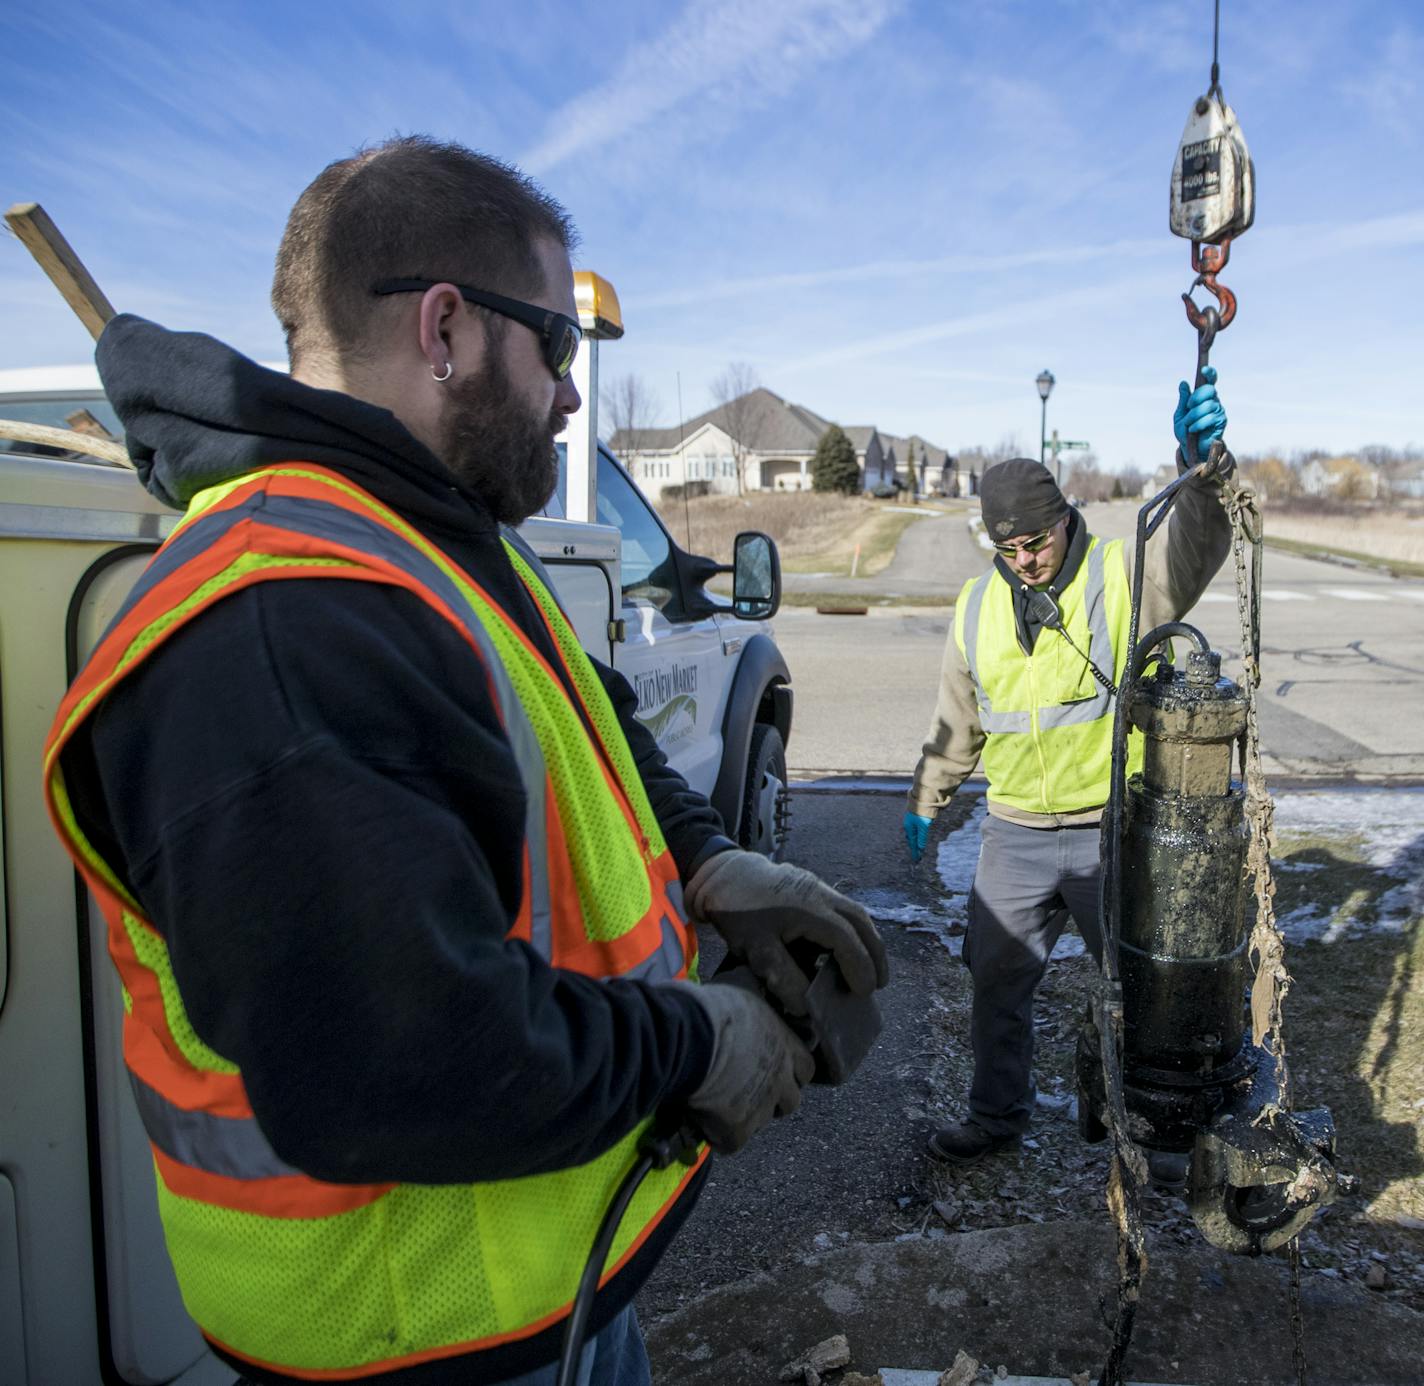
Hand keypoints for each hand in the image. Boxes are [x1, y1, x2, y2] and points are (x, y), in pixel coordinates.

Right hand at [678, 978, 814, 1153]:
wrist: (690, 1039)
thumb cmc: (710, 1010)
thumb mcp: (743, 1000)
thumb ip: (753, 1019)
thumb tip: (743, 1015)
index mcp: (784, 1044)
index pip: (806, 1068)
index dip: (791, 1072)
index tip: (774, 1070)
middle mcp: (780, 1078)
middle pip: (791, 1101)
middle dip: (774, 1099)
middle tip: (747, 1091)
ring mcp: (762, 1108)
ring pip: (762, 1122)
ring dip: (746, 1116)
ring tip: (719, 1104)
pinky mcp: (738, 1131)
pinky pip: (731, 1142)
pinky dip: (718, 1135)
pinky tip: (701, 1120)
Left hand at [684, 851, 887, 1016]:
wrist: (720, 873)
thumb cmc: (737, 911)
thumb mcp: (755, 949)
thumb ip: (783, 978)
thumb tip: (807, 1007)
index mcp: (810, 909)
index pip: (846, 940)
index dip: (860, 967)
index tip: (865, 992)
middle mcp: (821, 894)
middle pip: (861, 922)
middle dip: (875, 954)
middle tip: (880, 983)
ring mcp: (816, 886)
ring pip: (854, 912)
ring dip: (866, 939)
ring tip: (869, 967)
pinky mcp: (809, 884)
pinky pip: (841, 907)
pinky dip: (851, 928)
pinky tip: (845, 946)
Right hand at [904, 811, 931, 862]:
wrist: (922, 798)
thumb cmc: (922, 812)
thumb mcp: (923, 826)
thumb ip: (922, 837)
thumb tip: (920, 848)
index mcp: (909, 828)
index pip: (913, 843)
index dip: (915, 852)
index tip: (916, 860)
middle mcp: (909, 825)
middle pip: (911, 839)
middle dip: (914, 847)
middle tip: (916, 856)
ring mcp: (912, 821)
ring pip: (912, 834)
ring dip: (914, 841)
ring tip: (915, 846)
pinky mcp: (916, 818)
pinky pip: (915, 829)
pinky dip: (916, 835)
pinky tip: (917, 834)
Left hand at [1173, 366, 1226, 453]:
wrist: (1191, 449)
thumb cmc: (1186, 431)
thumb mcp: (1180, 414)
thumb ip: (1183, 400)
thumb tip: (1183, 383)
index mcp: (1204, 397)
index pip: (1210, 381)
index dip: (1209, 373)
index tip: (1203, 369)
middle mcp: (1213, 401)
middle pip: (1209, 390)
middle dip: (1196, 397)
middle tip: (1189, 407)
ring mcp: (1219, 411)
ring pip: (1207, 405)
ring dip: (1194, 415)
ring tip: (1189, 424)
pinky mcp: (1221, 421)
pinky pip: (1210, 418)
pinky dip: (1198, 424)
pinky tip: (1194, 430)